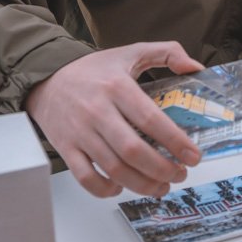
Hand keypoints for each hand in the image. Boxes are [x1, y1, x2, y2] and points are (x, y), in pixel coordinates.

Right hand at [25, 41, 204, 198]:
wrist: (47, 77)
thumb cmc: (93, 70)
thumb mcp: (131, 52)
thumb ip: (167, 52)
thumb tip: (195, 67)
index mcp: (117, 86)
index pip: (151, 119)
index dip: (176, 142)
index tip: (193, 156)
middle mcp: (97, 111)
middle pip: (134, 151)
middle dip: (163, 169)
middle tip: (180, 174)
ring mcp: (80, 132)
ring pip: (114, 169)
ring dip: (142, 184)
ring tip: (161, 186)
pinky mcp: (66, 148)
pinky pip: (86, 178)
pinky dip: (106, 189)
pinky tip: (122, 187)